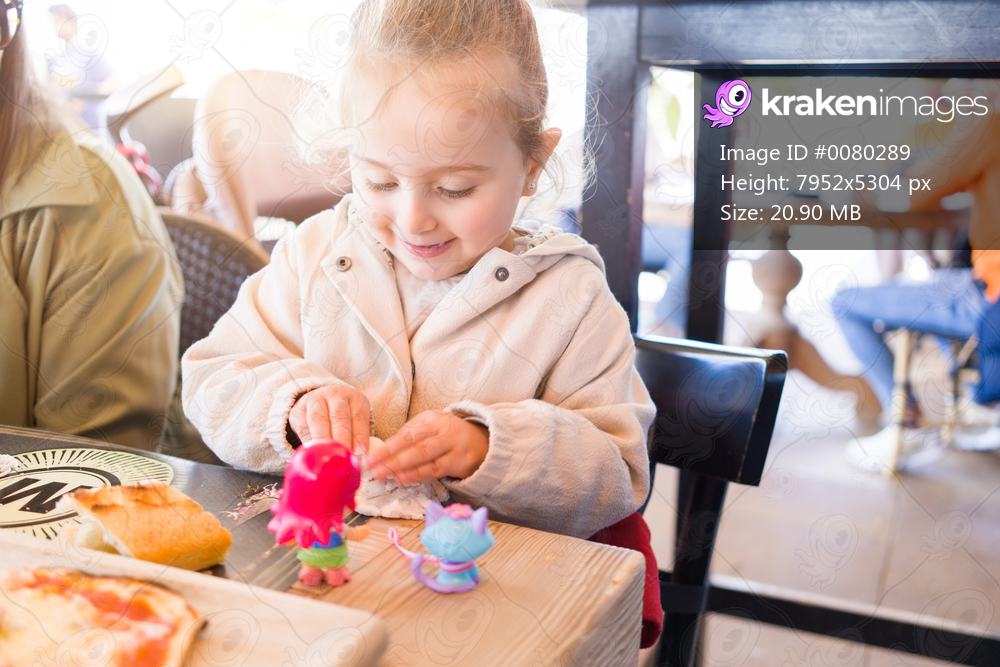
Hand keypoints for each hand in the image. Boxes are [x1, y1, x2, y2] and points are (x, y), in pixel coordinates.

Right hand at [288, 385, 370, 449]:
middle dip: (341, 438)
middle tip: (343, 455)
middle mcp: (335, 395)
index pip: (359, 416)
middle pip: (339, 414)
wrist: (320, 404)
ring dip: (324, 440)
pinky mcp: (298, 411)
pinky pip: (303, 428)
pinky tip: (315, 453)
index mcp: (354, 398)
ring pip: (318, 419)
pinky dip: (309, 442)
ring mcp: (314, 400)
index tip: (360, 453)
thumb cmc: (344, 420)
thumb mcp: (356, 424)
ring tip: (328, 456)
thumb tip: (361, 457)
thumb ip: (359, 439)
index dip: (360, 435)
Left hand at [364, 410, 487, 483]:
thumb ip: (410, 438)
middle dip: (390, 456)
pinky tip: (404, 478)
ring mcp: (452, 443)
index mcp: (431, 418)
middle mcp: (442, 427)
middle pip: (412, 441)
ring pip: (423, 454)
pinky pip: (435, 468)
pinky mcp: (459, 460)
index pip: (405, 432)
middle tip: (373, 467)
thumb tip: (382, 454)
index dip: (386, 446)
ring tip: (385, 473)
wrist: (482, 442)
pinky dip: (417, 474)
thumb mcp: (431, 429)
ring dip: (401, 465)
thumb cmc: (448, 437)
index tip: (370, 457)